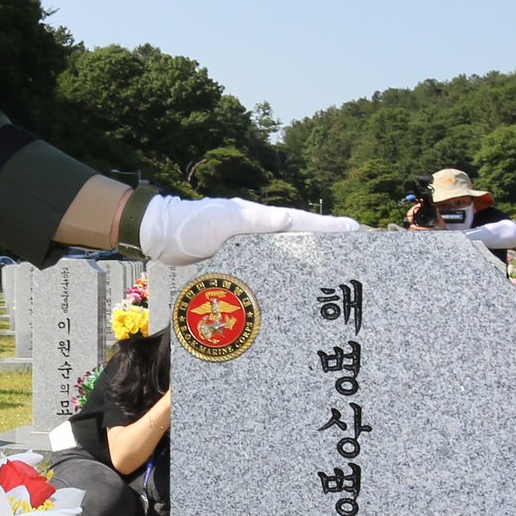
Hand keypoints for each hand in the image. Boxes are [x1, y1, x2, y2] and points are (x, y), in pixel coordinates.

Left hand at [138, 195, 358, 265]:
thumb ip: (254, 220)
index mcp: (260, 221)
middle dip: (324, 251)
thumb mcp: (223, 220)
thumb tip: (290, 218)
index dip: (328, 229)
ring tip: (329, 283)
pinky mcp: (234, 269)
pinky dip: (279, 282)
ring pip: (283, 261)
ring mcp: (246, 252)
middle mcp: (258, 236)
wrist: (161, 236)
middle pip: (297, 243)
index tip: (355, 230)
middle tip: (353, 261)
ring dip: (304, 270)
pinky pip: (263, 276)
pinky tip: (288, 297)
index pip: (301, 224)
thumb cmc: (191, 224)